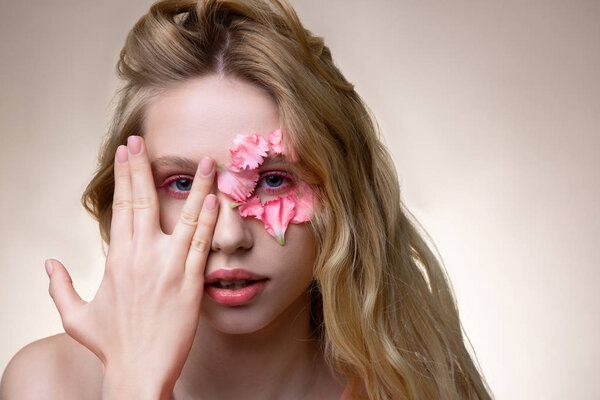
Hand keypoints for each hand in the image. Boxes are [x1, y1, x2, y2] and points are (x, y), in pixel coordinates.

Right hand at [45, 135, 217, 397]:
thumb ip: (59, 286)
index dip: (125, 176)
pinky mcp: (192, 282)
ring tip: (206, 161)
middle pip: (145, 201)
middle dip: (144, 167)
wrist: (139, 372)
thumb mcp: (75, 316)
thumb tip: (49, 263)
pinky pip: (203, 244)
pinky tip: (217, 197)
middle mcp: (143, 256)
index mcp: (117, 259)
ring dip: (197, 186)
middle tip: (145, 140)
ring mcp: (170, 267)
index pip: (121, 205)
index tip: (127, 152)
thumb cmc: (110, 346)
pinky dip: (211, 219)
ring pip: (185, 217)